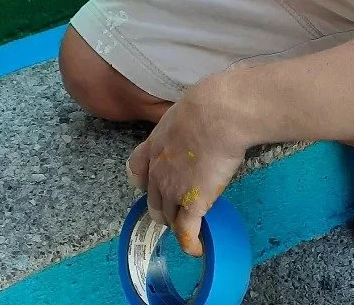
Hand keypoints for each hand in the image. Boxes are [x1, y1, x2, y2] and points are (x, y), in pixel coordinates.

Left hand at [126, 76, 247, 257]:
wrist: (217, 115)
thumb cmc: (206, 105)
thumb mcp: (182, 112)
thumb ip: (181, 129)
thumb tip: (195, 127)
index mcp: (153, 147)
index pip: (136, 171)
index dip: (145, 181)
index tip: (155, 183)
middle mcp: (157, 171)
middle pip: (154, 201)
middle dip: (165, 206)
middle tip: (180, 206)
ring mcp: (173, 190)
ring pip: (170, 218)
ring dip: (179, 222)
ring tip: (192, 224)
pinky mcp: (192, 204)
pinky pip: (185, 231)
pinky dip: (190, 242)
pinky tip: (195, 248)